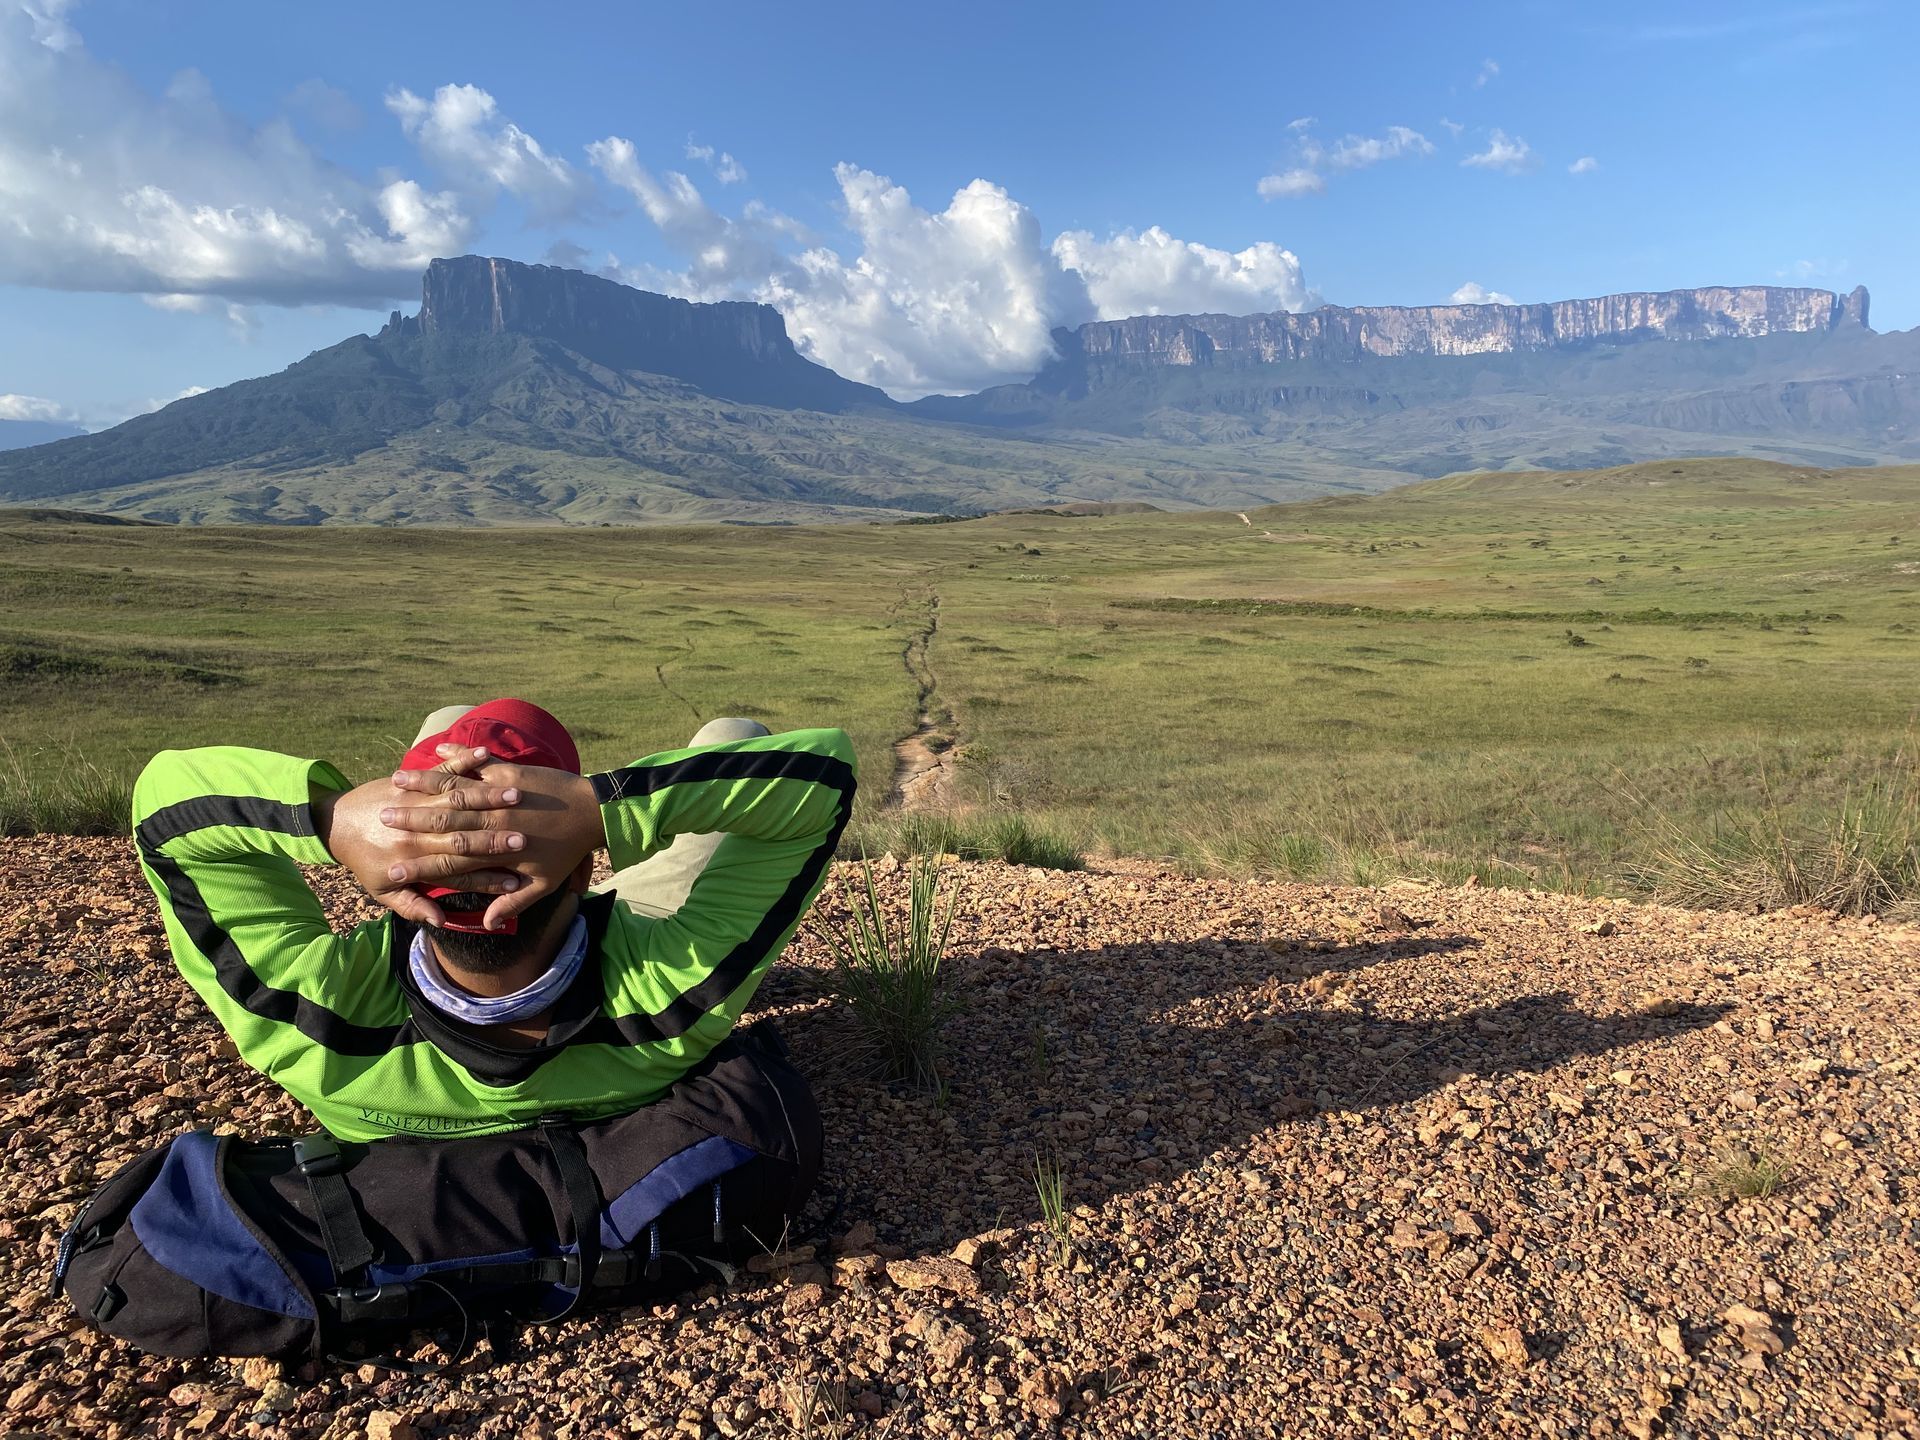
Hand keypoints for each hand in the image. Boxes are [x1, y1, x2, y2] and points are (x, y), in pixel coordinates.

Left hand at [317, 744, 527, 926]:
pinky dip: (462, 759)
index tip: (516, 880)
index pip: (461, 872)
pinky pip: (442, 769)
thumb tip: (438, 922)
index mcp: (418, 860)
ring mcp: (418, 804)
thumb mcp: (381, 892)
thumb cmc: (361, 860)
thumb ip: (412, 906)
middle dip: (499, 837)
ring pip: (460, 800)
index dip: (489, 878)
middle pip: (468, 836)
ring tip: (517, 795)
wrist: (334, 824)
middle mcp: (421, 832)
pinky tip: (483, 753)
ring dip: (489, 797)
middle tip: (527, 838)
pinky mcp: (413, 783)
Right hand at [383, 744, 603, 929]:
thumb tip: (490, 924)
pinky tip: (436, 749)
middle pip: (441, 821)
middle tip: (379, 818)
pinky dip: (458, 755)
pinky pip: (478, 760)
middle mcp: (490, 820)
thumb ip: (513, 903)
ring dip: (423, 783)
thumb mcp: (544, 884)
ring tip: (395, 781)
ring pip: (453, 787)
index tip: (390, 869)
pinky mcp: (509, 770)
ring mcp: (499, 792)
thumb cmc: (567, 851)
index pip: (447, 862)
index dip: (417, 867)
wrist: (593, 813)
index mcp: (494, 850)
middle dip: (408, 820)